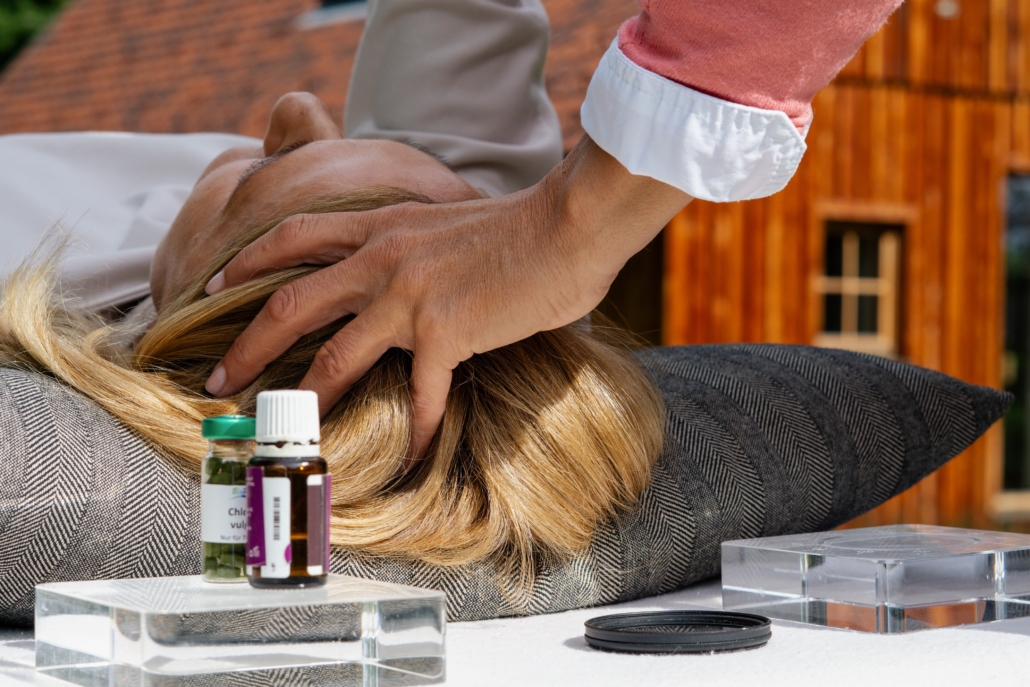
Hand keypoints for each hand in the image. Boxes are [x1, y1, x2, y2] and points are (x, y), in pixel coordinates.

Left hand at [205, 135, 690, 457]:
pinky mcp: (447, 333)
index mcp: (380, 228)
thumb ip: (411, 242)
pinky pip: (420, 395)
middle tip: (218, 381)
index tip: (215, 286)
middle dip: (245, 347)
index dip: (247, 261)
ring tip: (285, 428)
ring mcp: (410, 298)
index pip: (293, 236)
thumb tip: (404, 271)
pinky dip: (414, 432)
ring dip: (302, 398)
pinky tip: (410, 458)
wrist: (566, 226)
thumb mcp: (445, 218)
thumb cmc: (520, 225)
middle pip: (290, 305)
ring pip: (333, 357)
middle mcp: (382, 260)